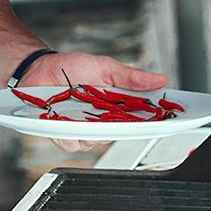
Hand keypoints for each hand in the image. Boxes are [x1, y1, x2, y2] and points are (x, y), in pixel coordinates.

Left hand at [20, 51, 168, 153]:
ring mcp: (83, 130)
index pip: (141, 119)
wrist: (39, 68)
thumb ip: (130, 78)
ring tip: (84, 110)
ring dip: (93, 128)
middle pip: (121, 134)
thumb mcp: (105, 67)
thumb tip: (160, 79)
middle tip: (119, 113)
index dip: (156, 122)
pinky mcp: (63, 134)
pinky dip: (70, 132)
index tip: (171, 120)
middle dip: (123, 126)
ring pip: (97, 142)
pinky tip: (66, 119)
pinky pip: (73, 143)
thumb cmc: (71, 68)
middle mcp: (102, 122)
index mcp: (116, 106)